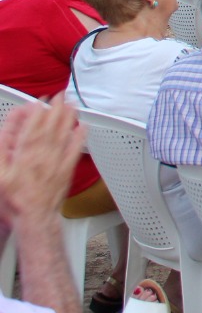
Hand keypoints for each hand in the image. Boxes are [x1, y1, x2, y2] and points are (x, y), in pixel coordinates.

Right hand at [0, 96, 84, 225]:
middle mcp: (44, 154)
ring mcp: (57, 161)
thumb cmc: (15, 199)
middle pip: (51, 125)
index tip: (41, 100)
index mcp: (26, 154)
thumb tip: (6, 132)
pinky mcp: (67, 170)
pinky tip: (83, 127)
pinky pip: (76, 149)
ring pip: (65, 134)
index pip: (33, 126)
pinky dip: (80, 137)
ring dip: (69, 117)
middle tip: (61, 95)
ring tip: (72, 104)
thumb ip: (2, 149)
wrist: (34, 217)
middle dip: (56, 108)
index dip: (37, 111)